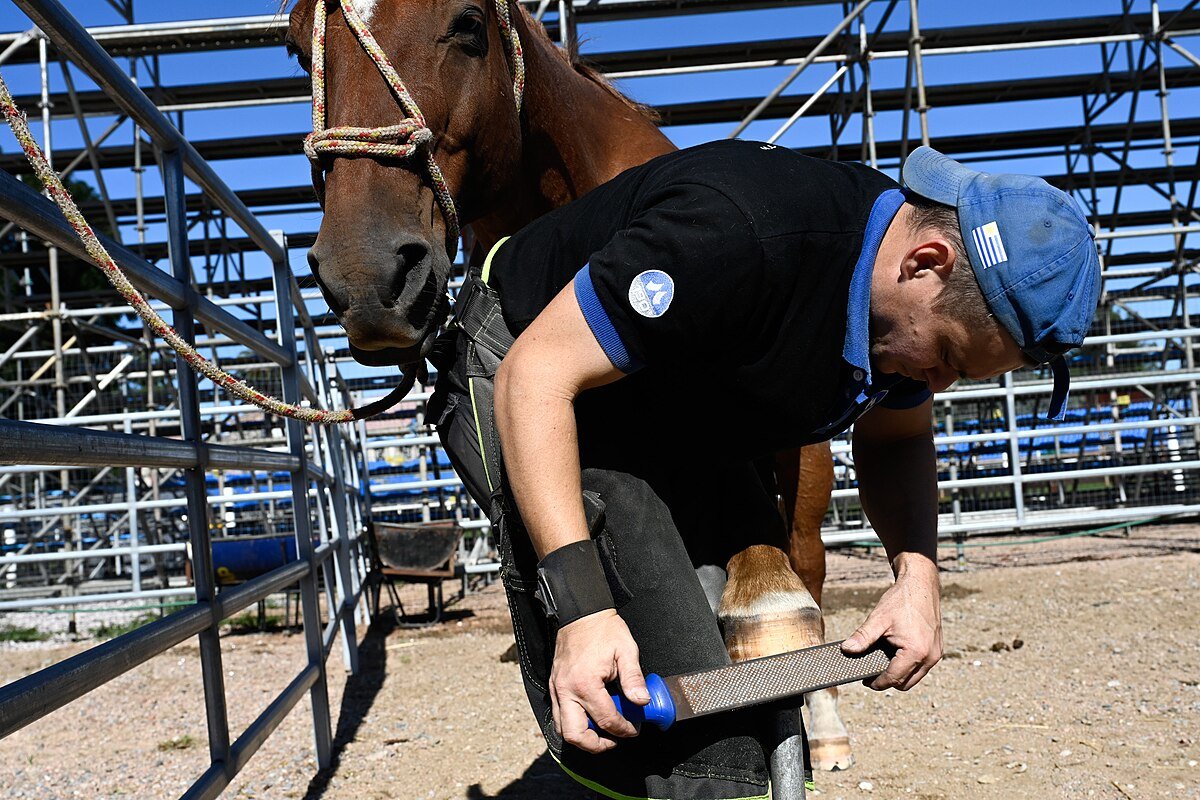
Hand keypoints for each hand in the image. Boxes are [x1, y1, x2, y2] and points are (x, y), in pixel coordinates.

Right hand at [549, 609, 648, 752]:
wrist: (580, 613)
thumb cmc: (603, 629)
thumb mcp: (626, 650)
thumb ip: (634, 678)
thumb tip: (642, 702)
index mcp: (586, 684)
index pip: (606, 720)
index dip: (624, 729)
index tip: (634, 728)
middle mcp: (566, 690)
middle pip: (576, 735)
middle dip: (597, 744)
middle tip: (615, 740)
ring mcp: (556, 689)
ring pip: (562, 729)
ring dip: (583, 737)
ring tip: (603, 733)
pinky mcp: (553, 686)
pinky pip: (558, 715)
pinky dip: (574, 723)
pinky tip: (590, 717)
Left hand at [841, 554, 941, 690]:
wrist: (921, 584)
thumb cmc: (901, 600)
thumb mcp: (879, 619)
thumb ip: (863, 637)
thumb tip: (846, 649)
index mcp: (916, 652)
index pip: (894, 678)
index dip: (878, 683)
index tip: (865, 680)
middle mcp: (930, 657)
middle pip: (906, 684)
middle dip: (888, 681)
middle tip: (871, 673)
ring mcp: (936, 654)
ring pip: (914, 677)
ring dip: (899, 675)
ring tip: (882, 663)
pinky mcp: (937, 650)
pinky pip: (921, 667)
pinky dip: (908, 667)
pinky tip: (895, 656)